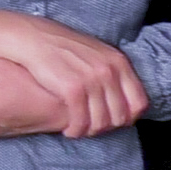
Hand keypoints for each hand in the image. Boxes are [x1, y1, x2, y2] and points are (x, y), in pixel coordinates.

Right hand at [0, 9, 148, 137]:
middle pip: (120, 116)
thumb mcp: (95, 54)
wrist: (31, 38)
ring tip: (79, 130)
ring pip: (101, 121)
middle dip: (106, 127)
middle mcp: (109, 71)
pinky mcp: (72, 88)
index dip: (128, 117)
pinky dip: (76, 130)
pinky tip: (69, 130)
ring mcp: (91, 80)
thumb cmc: (61, 47)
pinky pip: (81, 120)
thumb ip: (111, 73)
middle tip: (92, 127)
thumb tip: (122, 100)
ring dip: (90, 131)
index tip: (113, 120)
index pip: (139, 103)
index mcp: (118, 62)